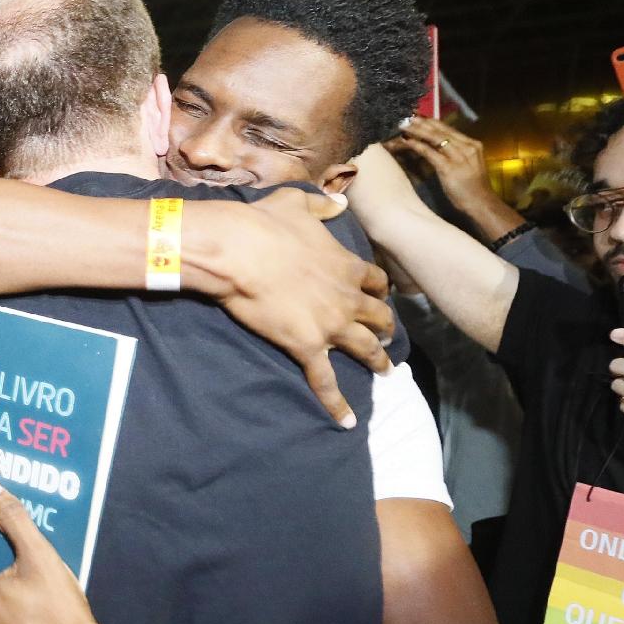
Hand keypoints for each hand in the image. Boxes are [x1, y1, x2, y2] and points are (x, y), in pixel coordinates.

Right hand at [214, 189, 393, 427]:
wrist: (236, 251)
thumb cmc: (263, 223)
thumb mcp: (298, 202)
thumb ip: (324, 205)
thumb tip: (341, 202)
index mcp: (346, 265)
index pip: (376, 281)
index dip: (380, 289)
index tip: (379, 295)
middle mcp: (347, 298)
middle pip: (378, 317)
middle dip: (385, 327)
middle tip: (386, 337)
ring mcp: (330, 325)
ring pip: (364, 349)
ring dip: (377, 361)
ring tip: (385, 371)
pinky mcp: (307, 347)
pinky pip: (326, 381)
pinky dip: (337, 404)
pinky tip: (347, 421)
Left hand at [387, 118, 492, 208]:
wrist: (481, 203)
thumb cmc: (471, 187)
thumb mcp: (466, 164)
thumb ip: (455, 153)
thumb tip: (437, 145)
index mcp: (472, 144)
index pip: (448, 128)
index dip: (431, 122)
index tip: (417, 117)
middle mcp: (467, 147)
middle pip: (440, 130)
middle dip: (422, 122)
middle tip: (406, 117)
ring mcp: (459, 157)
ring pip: (435, 138)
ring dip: (417, 130)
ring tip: (403, 125)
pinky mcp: (450, 168)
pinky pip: (430, 153)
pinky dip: (417, 145)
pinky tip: (407, 141)